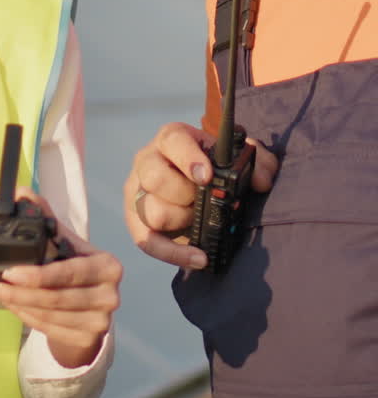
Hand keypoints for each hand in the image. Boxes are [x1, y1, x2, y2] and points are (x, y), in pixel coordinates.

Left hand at [0, 189, 121, 368]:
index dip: (37, 275)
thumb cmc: (77, 271)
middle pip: (55, 297)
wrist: (91, 310)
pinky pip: (47, 327)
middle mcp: (109, 295)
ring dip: (15, 304)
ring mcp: (100, 322)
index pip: (69, 272)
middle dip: (16, 292)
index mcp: (107, 266)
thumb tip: (22, 193)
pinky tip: (10, 305)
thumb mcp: (66, 243)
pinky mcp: (87, 340)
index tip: (8, 272)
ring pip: (48, 314)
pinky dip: (24, 316)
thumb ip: (47, 218)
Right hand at [124, 122, 277, 268]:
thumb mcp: (238, 158)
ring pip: (152, 211)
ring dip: (182, 221)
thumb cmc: (215, 168)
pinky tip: (199, 257)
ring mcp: (138, 191)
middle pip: (155, 178)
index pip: (172, 141)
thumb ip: (259, 162)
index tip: (206, 176)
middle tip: (203, 200)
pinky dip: (174, 254)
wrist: (199, 187)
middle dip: (186, 194)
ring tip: (198, 219)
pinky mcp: (136, 221)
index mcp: (171, 139)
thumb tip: (261, 182)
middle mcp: (148, 161)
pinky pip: (147, 241)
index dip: (188, 158)